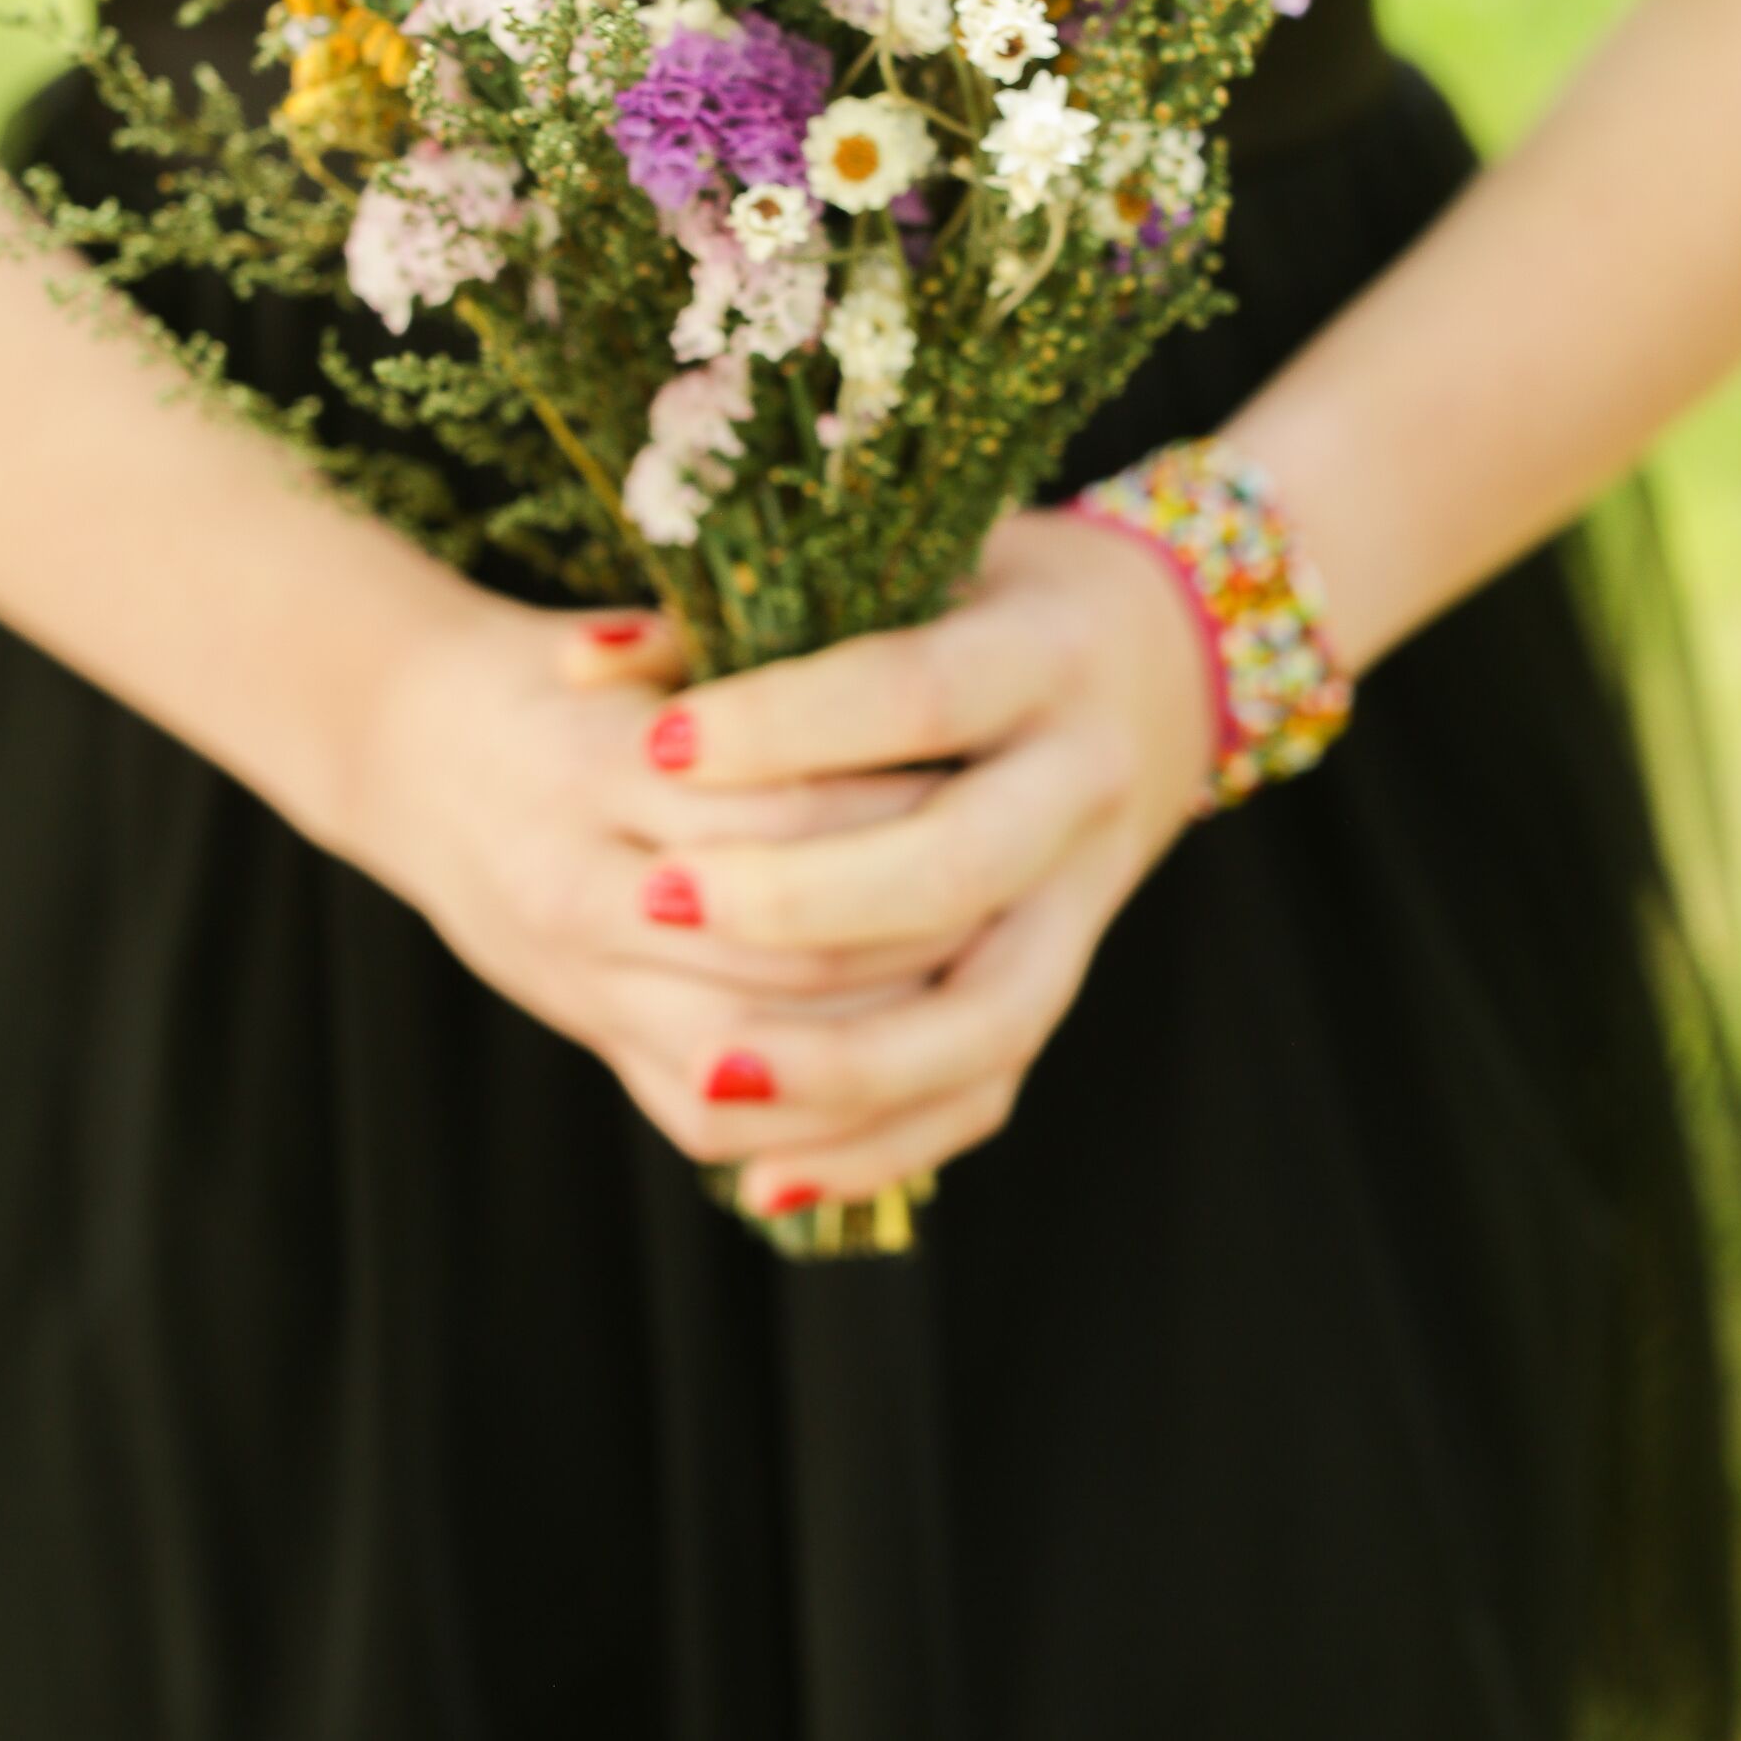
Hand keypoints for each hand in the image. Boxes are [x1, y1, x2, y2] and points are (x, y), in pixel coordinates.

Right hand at [336, 584, 943, 1166]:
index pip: (782, 813)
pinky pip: (711, 1120)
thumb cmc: (543, 676)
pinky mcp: (592, 1037)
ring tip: (979, 966)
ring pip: (764, 1048)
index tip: (977, 767)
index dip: (894, 804)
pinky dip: (813, 1116)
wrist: (402, 748)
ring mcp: (580, 982)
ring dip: (883, 1024)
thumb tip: (874, 646)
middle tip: (1016, 878)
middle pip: (789, 946)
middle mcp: (577, 889)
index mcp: (589, 766)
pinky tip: (902, 1071)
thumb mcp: (624, 639)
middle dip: (915, 926)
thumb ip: (724, 653)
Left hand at [572, 509, 1216, 1213]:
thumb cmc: (974, 591)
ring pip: (990, 1013)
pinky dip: (881, 1142)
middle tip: (655, 900)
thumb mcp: (899, 563)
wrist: (1158, 654)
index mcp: (1043, 650)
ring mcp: (1089, 895)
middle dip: (801, 897)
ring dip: (846, 1060)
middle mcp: (1085, 780)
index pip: (914, 695)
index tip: (659, 743)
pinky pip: (989, 1087)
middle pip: (958, 867)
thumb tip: (583, 663)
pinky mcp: (1070, 972)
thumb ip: (756, 612)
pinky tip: (767, 1176)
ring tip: (711, 1073)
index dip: (786, 725)